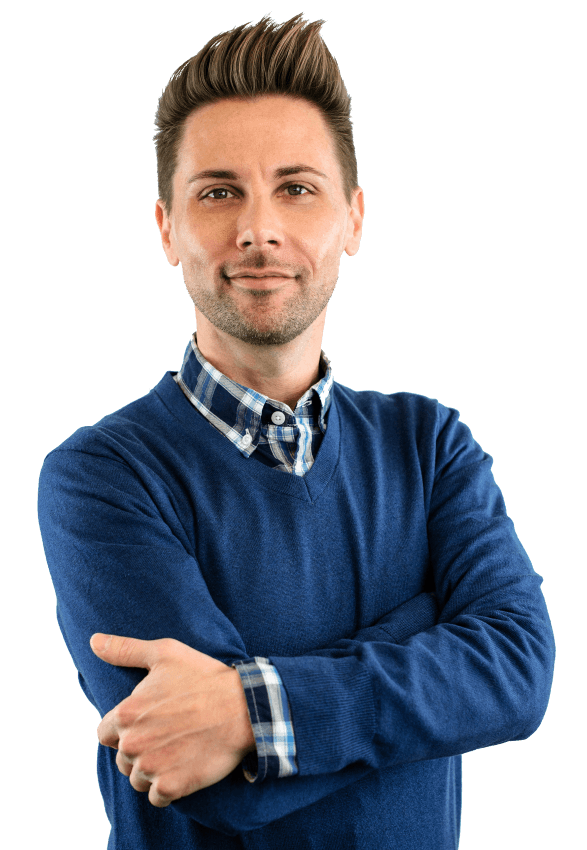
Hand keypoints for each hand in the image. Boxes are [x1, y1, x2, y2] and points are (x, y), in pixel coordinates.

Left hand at [91, 633, 255, 807]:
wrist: (243, 707)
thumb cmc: (204, 677)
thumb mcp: (165, 654)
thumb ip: (125, 650)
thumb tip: (94, 641)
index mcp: (125, 713)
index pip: (106, 733)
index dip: (125, 728)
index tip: (150, 721)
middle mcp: (132, 743)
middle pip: (122, 758)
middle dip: (140, 749)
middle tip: (169, 734)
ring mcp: (151, 767)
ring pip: (137, 779)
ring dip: (152, 770)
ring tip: (177, 750)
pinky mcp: (171, 787)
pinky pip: (156, 798)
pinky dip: (167, 788)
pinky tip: (183, 768)